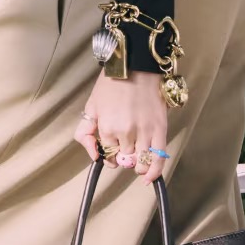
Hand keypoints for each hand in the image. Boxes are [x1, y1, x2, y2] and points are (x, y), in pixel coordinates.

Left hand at [73, 69, 168, 184]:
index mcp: (106, 128)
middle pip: (123, 159)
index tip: (112, 148)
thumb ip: (84, 133)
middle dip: (122, 157)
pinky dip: (154, 171)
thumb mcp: (91, 107)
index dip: (109, 153)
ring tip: (136, 161)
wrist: (135, 66)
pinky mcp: (160, 129)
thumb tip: (94, 157)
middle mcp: (125, 133)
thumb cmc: (111, 85)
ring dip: (136, 166)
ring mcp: (144, 132)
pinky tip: (149, 178)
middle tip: (124, 149)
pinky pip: (159, 157)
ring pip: (140, 161)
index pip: (107, 154)